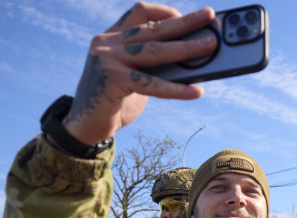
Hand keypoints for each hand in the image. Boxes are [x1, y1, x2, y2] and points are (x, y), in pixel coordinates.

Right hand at [63, 2, 218, 144]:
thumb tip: (192, 61)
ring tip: (210, 46)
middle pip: (153, 29)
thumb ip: (153, 65)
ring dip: (186, 48)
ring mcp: (108, 59)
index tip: (186, 16)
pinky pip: (151, 83)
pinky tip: (196, 91)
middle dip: (184, 22)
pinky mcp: (112, 80)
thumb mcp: (134, 76)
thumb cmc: (115, 101)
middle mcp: (107, 43)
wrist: (86, 126)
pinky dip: (176, 88)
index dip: (164, 11)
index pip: (139, 12)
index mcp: (112, 37)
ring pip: (154, 50)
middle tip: (209, 16)